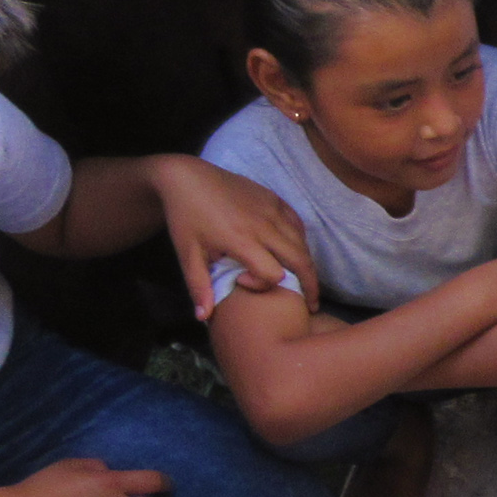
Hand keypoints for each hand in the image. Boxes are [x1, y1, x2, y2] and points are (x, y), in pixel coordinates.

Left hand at [149, 155, 319, 319]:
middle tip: (311, 304)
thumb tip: (204, 318)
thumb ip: (199, 287)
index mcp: (242, 240)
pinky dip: (301, 241)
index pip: (273, 273)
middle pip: (300, 260)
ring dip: (307, 264)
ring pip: (302, 242)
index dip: (262, 285)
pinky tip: (296, 251)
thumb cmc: (185, 218)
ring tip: (307, 282)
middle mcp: (264, 225)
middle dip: (310, 285)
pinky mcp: (274, 199)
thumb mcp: (188, 254)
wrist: (187, 178)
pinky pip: (297, 224)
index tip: (241, 281)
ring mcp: (272, 210)